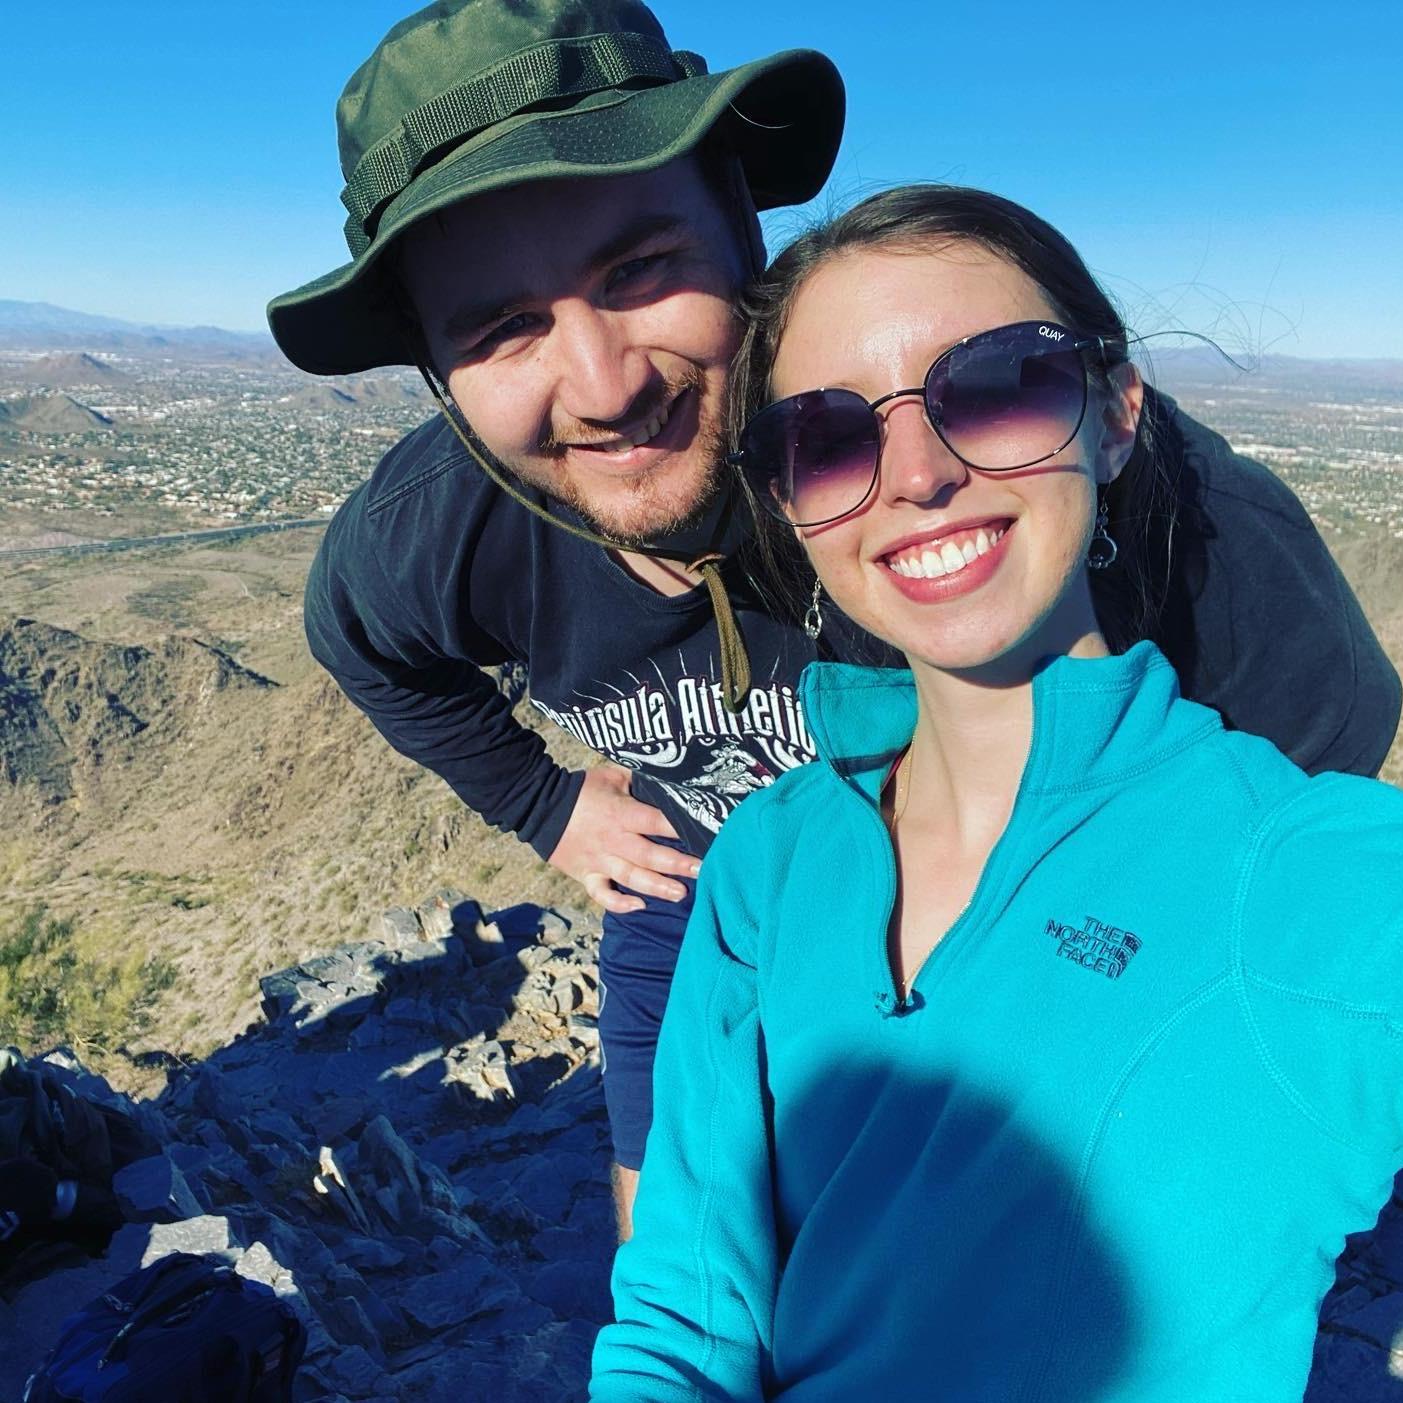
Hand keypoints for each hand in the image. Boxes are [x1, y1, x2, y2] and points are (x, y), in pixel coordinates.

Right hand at [548, 765, 700, 914]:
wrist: (540, 806)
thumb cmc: (582, 789)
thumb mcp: (613, 776)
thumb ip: (640, 783)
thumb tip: (669, 786)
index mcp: (621, 813)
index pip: (656, 821)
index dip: (680, 827)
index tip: (704, 832)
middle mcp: (613, 840)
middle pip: (650, 854)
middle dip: (677, 864)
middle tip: (703, 870)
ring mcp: (599, 861)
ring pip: (632, 877)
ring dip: (657, 887)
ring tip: (681, 894)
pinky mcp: (586, 875)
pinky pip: (602, 894)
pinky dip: (619, 903)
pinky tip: (639, 906)